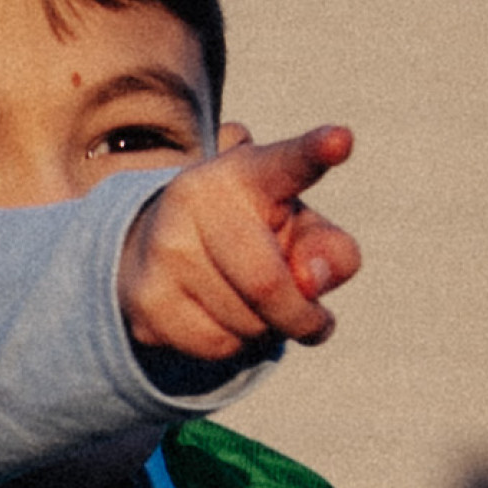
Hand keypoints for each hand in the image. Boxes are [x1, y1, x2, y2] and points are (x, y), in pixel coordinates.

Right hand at [116, 124, 359, 363]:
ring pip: (244, 322)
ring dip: (266, 330)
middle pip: (267, 284)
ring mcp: (165, 249)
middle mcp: (198, 198)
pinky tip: (225, 319)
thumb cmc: (254, 237)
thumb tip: (312, 282)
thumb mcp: (299, 232)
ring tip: (253, 306)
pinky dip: (235, 345)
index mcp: (249, 171)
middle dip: (301, 317)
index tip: (340, 142)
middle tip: (316, 323)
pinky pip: (216, 345)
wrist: (163, 249)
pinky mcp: (147, 298)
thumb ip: (330, 250)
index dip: (314, 153)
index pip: (286, 164)